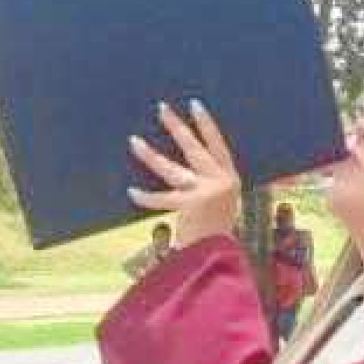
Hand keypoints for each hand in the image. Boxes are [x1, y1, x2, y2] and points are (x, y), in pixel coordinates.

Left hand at [128, 101, 240, 250]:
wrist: (220, 258)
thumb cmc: (218, 237)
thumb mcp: (222, 208)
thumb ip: (210, 189)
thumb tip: (188, 172)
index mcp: (231, 179)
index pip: (218, 144)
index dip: (206, 125)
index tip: (194, 105)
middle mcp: (220, 182)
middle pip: (193, 148)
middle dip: (176, 127)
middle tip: (161, 109)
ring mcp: (205, 193)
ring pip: (171, 169)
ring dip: (150, 155)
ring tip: (134, 141)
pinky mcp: (190, 207)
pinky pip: (162, 199)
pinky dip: (147, 198)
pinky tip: (132, 191)